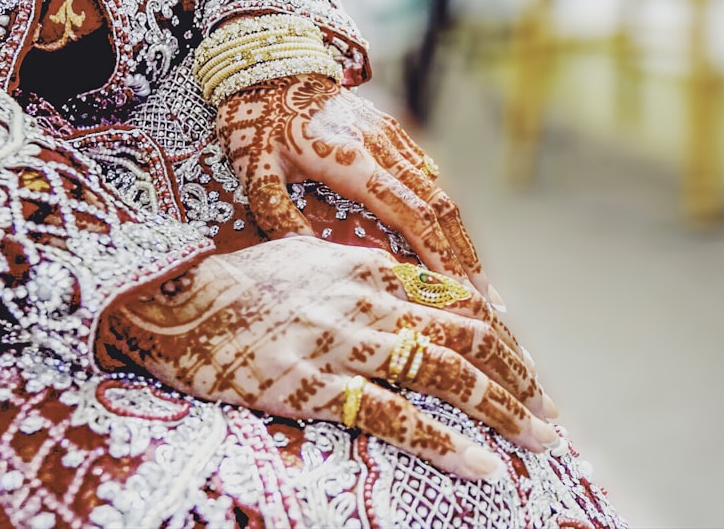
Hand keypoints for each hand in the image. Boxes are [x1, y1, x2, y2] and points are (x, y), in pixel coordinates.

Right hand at [95, 237, 558, 479]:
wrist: (176, 303)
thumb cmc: (243, 283)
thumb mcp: (313, 258)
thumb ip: (367, 273)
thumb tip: (413, 291)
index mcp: (372, 269)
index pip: (461, 303)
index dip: (504, 342)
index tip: (526, 373)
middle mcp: (368, 301)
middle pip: (468, 339)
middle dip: (518, 380)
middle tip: (547, 417)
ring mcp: (343, 343)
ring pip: (445, 375)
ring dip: (502, 410)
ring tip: (539, 441)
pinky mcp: (313, 385)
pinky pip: (394, 417)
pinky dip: (446, 443)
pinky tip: (482, 466)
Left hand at [215, 74, 500, 304]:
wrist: (267, 63)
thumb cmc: (256, 119)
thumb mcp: (255, 169)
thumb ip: (278, 213)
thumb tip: (309, 258)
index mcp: (351, 158)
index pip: (408, 213)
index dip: (436, 254)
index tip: (455, 291)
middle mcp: (382, 146)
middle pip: (438, 207)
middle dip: (464, 258)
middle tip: (487, 303)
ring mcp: (391, 136)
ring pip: (439, 192)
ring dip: (461, 238)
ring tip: (479, 282)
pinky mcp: (391, 132)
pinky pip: (426, 176)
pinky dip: (444, 214)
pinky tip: (454, 243)